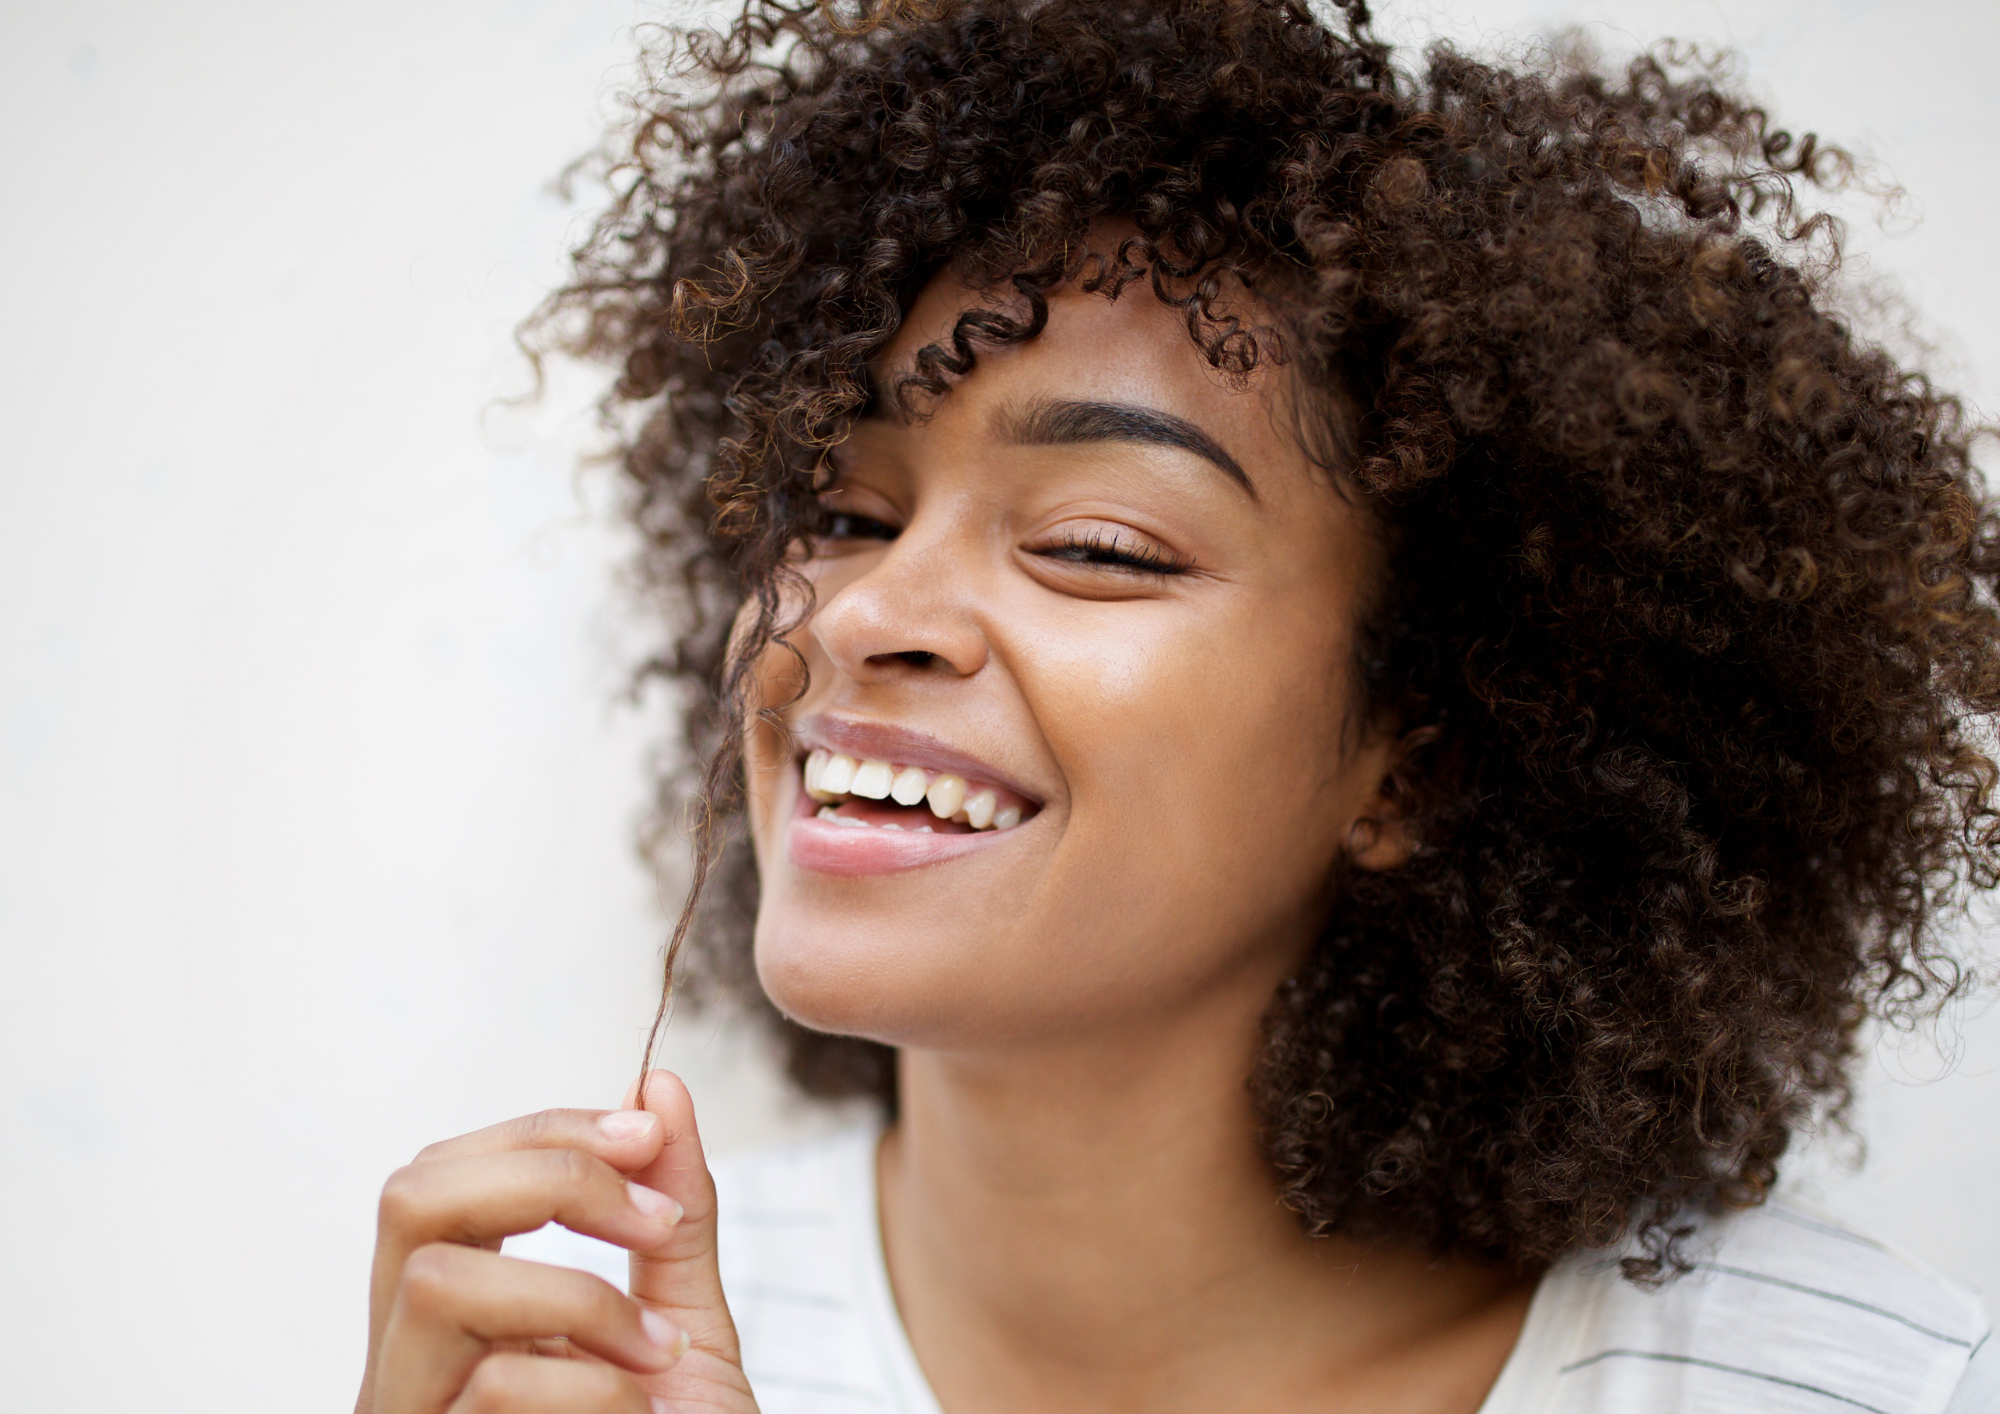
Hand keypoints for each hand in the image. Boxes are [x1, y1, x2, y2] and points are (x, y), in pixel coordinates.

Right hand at [355, 1070, 759, 1413]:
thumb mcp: (687, 1327)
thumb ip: (673, 1214)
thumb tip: (657, 1084)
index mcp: (455, 1317)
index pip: (444, 1172)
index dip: (545, 1132)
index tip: (649, 1136)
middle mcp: (408, 1363)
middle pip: (409, 1197)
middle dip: (545, 1174)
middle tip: (651, 1214)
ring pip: (435, 1283)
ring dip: (574, 1294)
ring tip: (658, 1352)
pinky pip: (489, 1386)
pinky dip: (589, 1383)